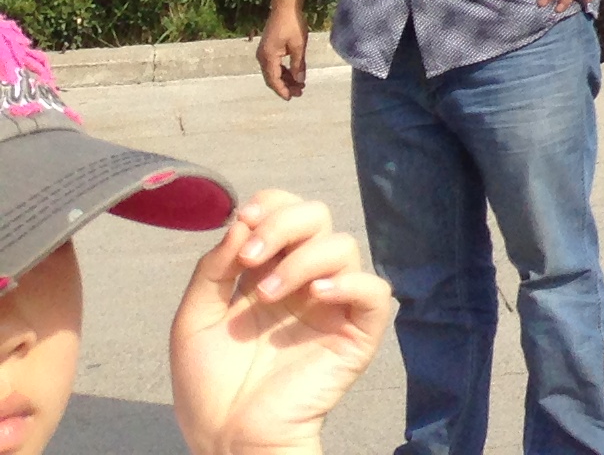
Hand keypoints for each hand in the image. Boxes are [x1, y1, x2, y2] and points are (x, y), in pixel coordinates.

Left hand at [169, 191, 391, 454]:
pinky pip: (374, 290)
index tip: (242, 223)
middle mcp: (304, 280)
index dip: (269, 205)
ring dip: (301, 259)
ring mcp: (332, 304)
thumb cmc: (209, 386)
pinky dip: (348, 282)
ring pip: (343, 246)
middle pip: (318, 215)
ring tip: (266, 295)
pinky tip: (315, 294)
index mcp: (268, 272)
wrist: (228, 439)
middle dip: (284, 224)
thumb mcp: (194, 319)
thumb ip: (214, 269)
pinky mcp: (356, 333)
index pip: (286, 212)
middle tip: (251, 259)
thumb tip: (240, 221)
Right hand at [254, 10, 306, 102]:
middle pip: (272, 78)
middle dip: (285, 86)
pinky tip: (294, 74)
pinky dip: (284, 70)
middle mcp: (262, 57)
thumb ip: (298, 64)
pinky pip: (274, 64)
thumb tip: (300, 80)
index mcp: (268, 57)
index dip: (282, 90)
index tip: (291, 98)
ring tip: (299, 85)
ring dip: (285, 79)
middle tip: (299, 93)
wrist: (285, 7)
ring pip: (274, 72)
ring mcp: (264, 53)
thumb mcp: (298, 46)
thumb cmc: (293, 24)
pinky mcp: (268, 49)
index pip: (273, 79)